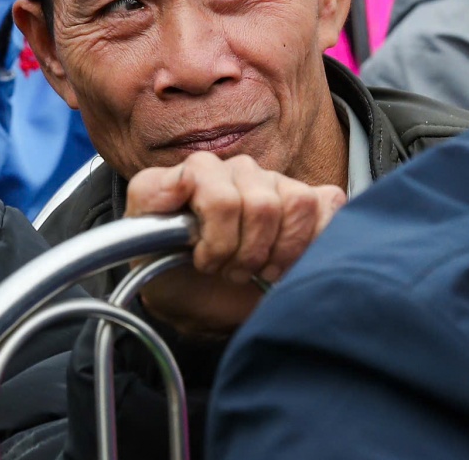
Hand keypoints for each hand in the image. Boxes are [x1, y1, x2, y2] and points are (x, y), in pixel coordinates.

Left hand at [123, 152, 345, 337]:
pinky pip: (328, 204)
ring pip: (298, 204)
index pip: (222, 197)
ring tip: (258, 269)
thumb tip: (181, 180)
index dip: (218, 240)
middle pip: (262, 205)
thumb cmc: (168, 266)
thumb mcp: (140, 235)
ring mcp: (276, 182)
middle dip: (247, 253)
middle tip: (231, 271)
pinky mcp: (310, 201)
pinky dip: (313, 242)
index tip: (205, 262)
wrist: (198, 299)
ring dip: (279, 252)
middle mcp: (238, 169)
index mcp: (198, 170)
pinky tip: (289, 262)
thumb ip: (151, 195)